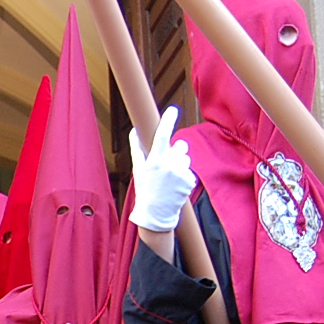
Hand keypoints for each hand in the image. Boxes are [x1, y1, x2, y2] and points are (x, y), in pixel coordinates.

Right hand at [128, 106, 195, 233]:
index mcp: (155, 160)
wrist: (156, 213)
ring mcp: (180, 172)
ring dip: (180, 164)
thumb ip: (136, 149)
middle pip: (181, 145)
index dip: (168, 121)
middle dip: (176, 151)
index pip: (162, 135)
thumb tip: (133, 131)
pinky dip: (184, 176)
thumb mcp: (138, 169)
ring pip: (186, 158)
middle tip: (166, 165)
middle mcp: (169, 164)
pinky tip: (175, 186)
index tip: (173, 110)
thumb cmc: (145, 190)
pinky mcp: (190, 180)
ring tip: (170, 179)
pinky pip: (189, 170)